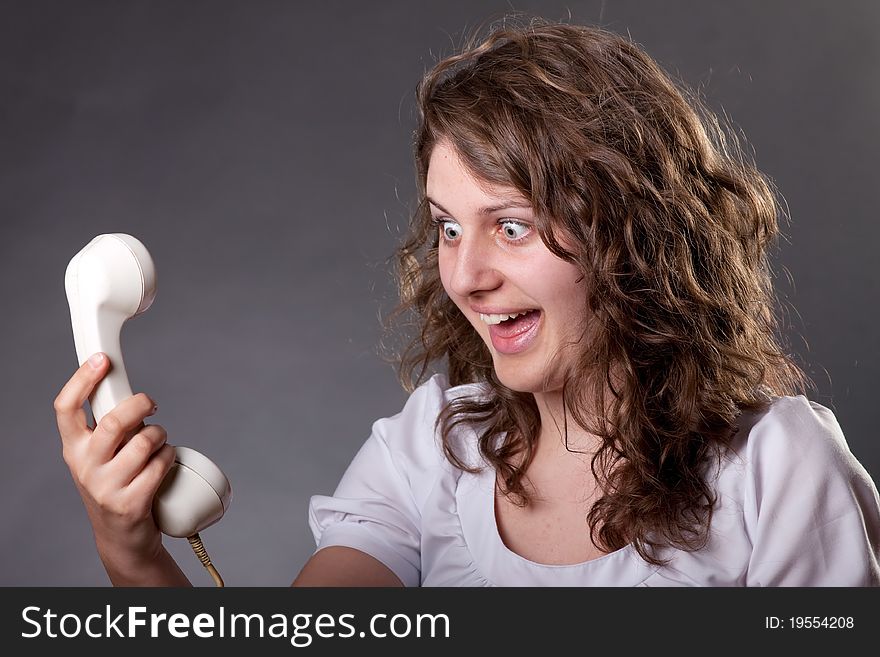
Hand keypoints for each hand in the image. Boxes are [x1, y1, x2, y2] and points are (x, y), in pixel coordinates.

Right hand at [54, 352, 175, 573]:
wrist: (122, 538)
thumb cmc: (116, 486)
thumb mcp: (101, 456)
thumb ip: (107, 427)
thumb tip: (126, 388)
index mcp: (73, 449)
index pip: (66, 408)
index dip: (82, 379)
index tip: (102, 359)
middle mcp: (85, 466)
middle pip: (113, 421)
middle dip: (139, 404)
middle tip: (150, 403)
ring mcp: (106, 487)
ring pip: (144, 441)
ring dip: (160, 434)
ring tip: (159, 441)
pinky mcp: (130, 502)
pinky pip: (160, 464)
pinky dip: (169, 456)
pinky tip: (165, 461)